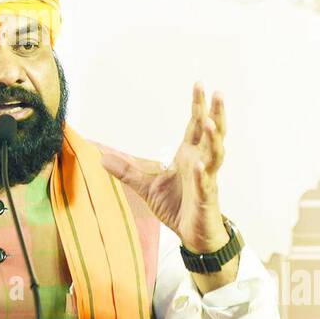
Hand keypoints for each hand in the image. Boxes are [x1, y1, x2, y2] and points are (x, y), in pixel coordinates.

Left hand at [101, 82, 228, 253]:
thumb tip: (102, 157)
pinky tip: (200, 165)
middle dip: (216, 113)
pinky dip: (203, 175)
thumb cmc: (176, 206)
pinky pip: (206, 184)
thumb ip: (127, 171)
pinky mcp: (207, 198)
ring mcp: (207, 179)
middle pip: (212, 133)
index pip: (195, 125)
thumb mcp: (146, 186)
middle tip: (218, 93)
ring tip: (209, 122)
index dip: (198, 105)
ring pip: (215, 154)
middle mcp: (201, 162)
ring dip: (213, 138)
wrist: (193, 235)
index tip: (199, 83)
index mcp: (189, 155)